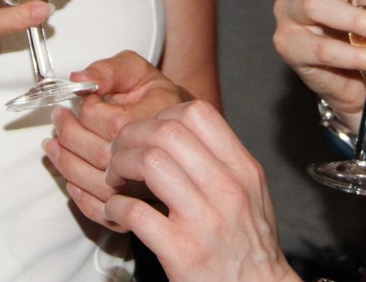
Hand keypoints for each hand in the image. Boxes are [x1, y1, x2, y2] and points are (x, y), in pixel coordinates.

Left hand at [45, 50, 187, 226]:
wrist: (181, 129)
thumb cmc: (156, 98)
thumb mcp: (137, 71)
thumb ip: (109, 70)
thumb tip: (79, 79)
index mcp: (157, 123)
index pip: (112, 122)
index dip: (89, 110)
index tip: (85, 100)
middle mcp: (156, 160)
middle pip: (101, 155)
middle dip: (69, 135)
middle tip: (58, 118)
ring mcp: (149, 188)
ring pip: (98, 185)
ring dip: (66, 165)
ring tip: (53, 146)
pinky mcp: (139, 207)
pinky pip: (104, 213)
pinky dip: (81, 199)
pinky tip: (71, 180)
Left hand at [102, 101, 296, 281]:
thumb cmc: (249, 244)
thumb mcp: (250, 192)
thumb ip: (222, 159)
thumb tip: (179, 128)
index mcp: (243, 169)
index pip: (198, 113)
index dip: (162, 115)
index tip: (148, 133)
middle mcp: (227, 189)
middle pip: (167, 132)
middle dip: (131, 137)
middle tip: (119, 153)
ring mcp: (205, 221)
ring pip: (150, 163)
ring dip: (119, 166)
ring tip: (115, 179)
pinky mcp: (182, 252)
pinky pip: (136, 212)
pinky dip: (115, 207)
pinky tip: (117, 211)